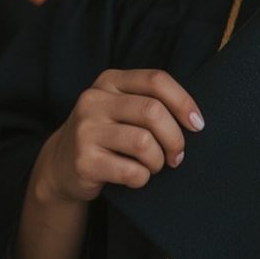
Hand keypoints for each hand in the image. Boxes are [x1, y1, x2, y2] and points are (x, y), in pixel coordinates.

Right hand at [36, 68, 204, 203]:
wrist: (61, 165)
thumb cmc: (107, 134)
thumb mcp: (122, 107)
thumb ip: (151, 101)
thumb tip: (195, 119)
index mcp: (110, 80)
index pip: (156, 80)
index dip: (183, 102)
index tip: (197, 124)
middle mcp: (94, 100)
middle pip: (153, 111)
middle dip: (175, 137)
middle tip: (177, 155)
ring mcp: (85, 130)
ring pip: (144, 143)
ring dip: (158, 161)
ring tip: (155, 166)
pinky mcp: (83, 161)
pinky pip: (131, 171)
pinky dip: (143, 178)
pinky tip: (137, 177)